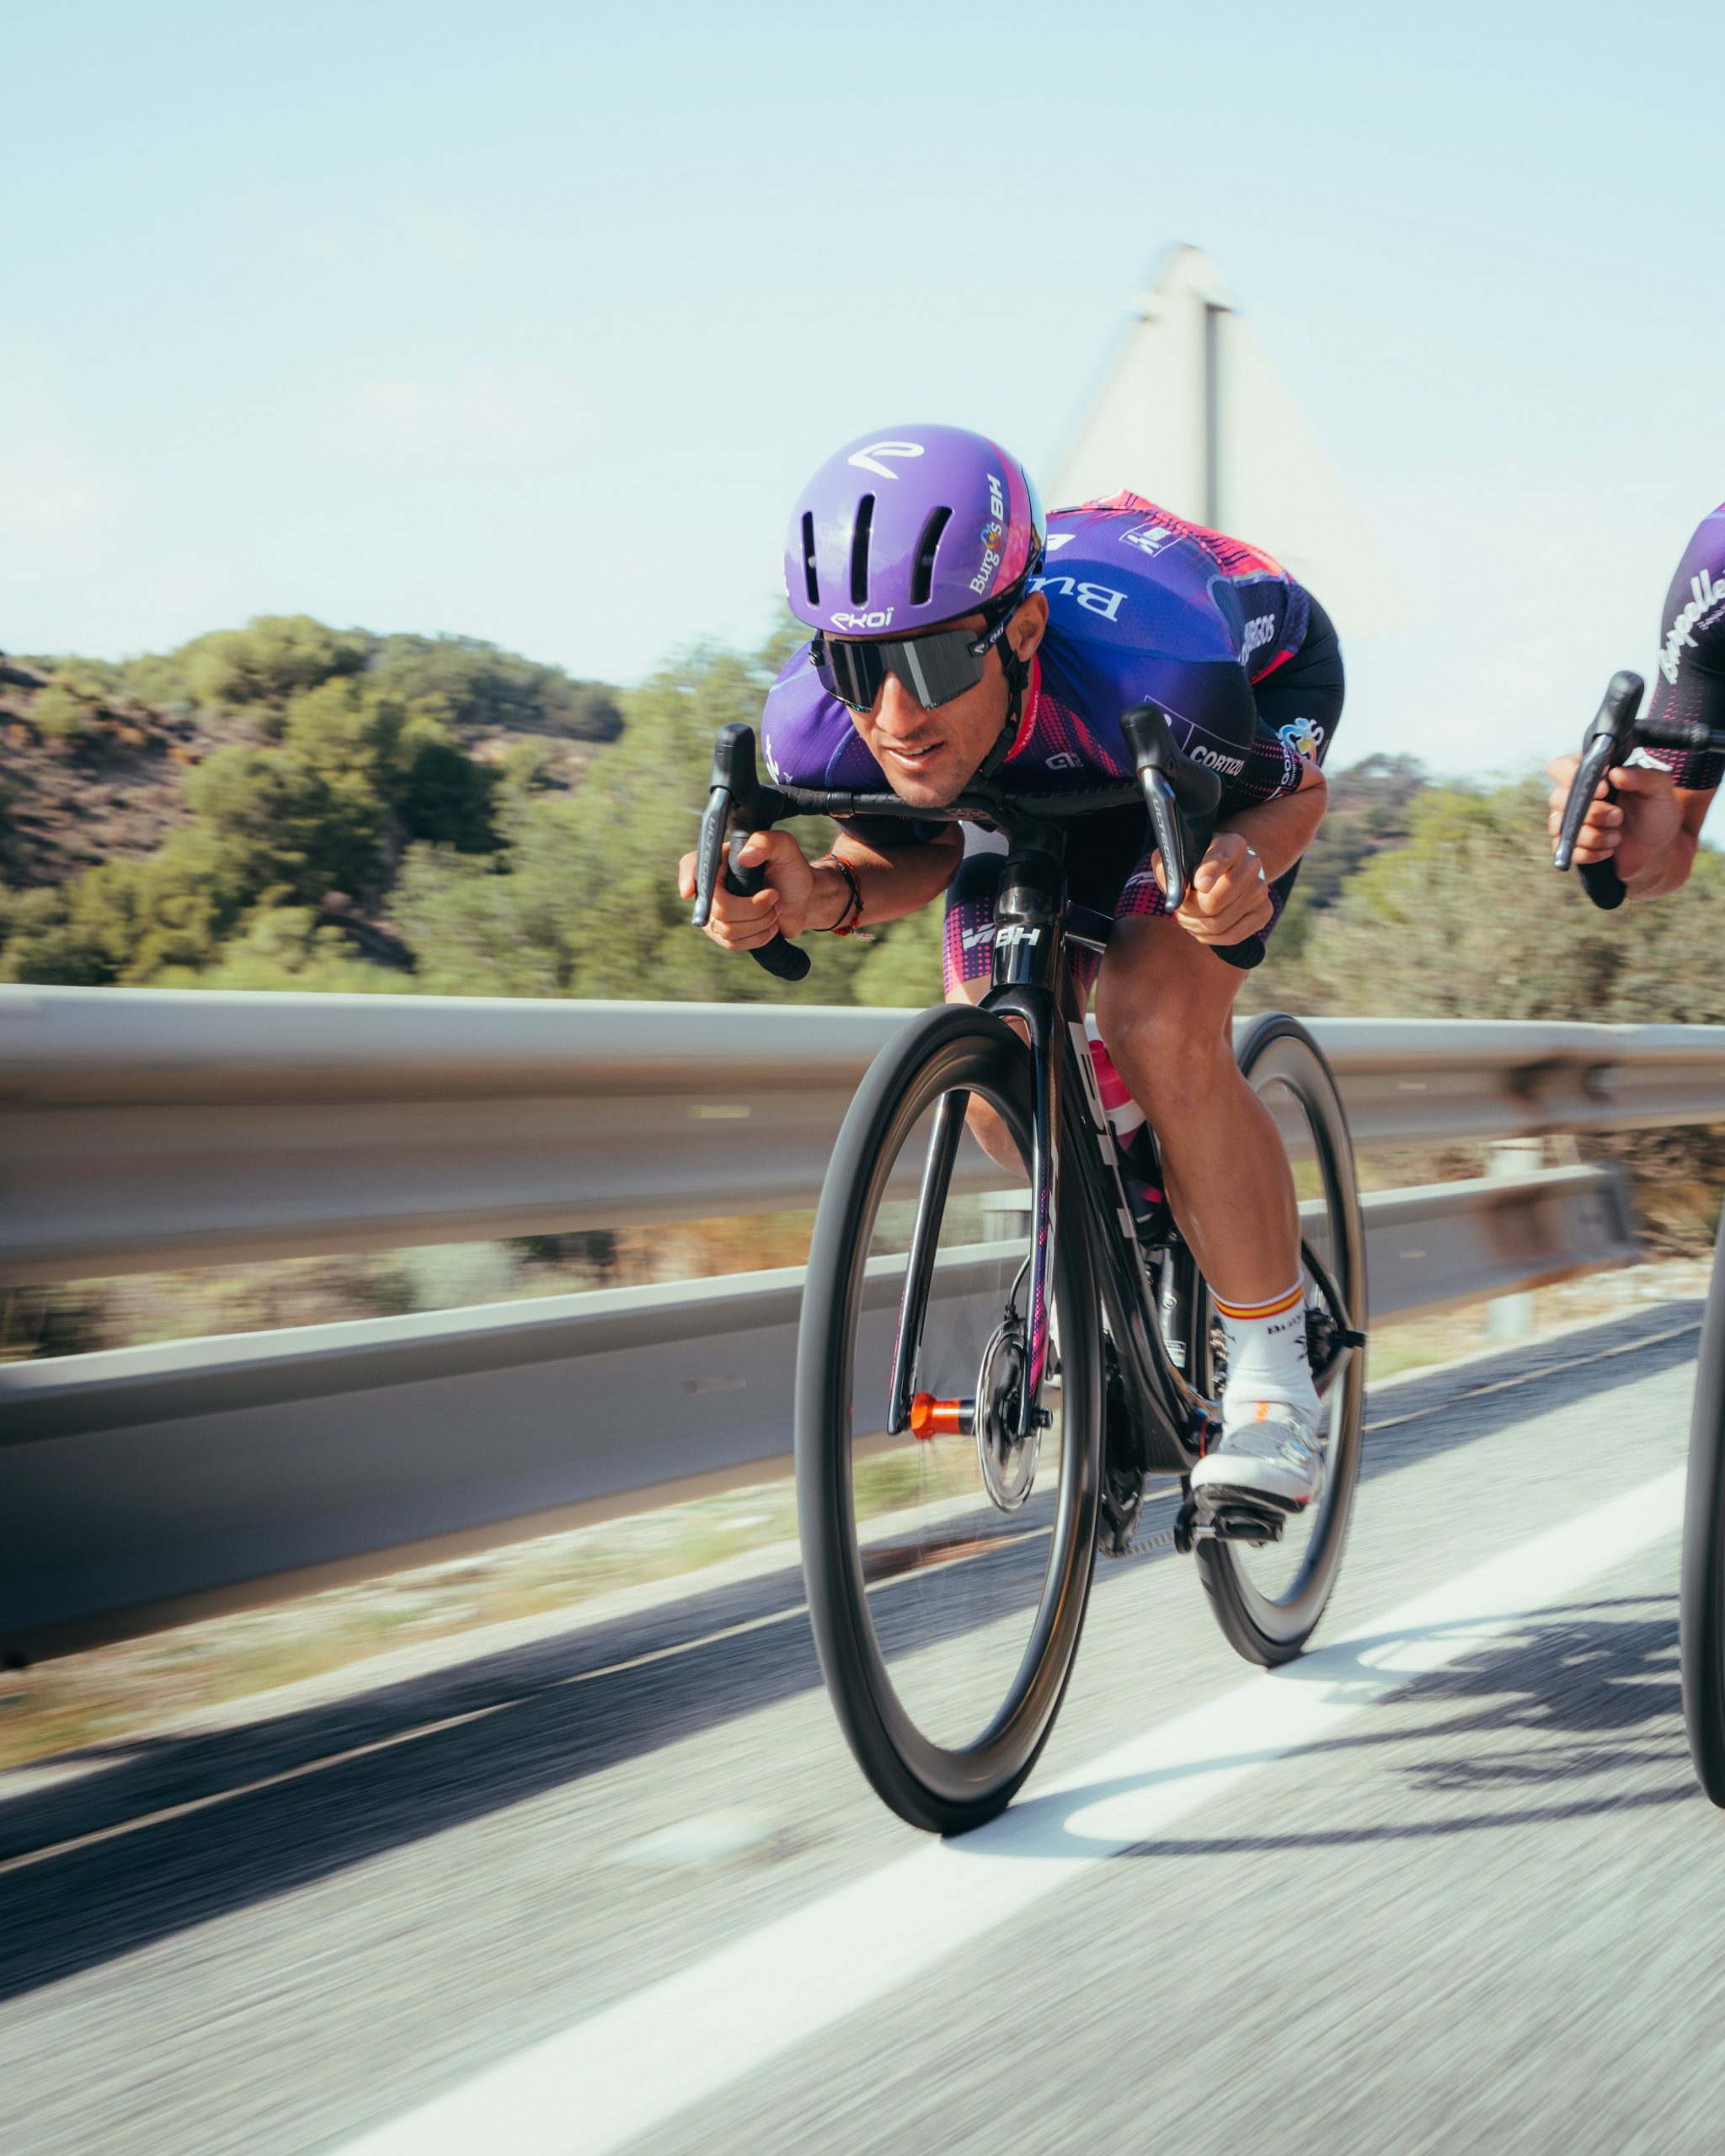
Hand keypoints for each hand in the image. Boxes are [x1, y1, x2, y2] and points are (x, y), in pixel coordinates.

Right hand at [677, 828, 822, 950]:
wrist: (804, 899)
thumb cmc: (791, 869)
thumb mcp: (785, 847)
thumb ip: (767, 842)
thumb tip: (744, 857)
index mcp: (721, 860)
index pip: (692, 865)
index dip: (686, 878)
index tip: (689, 892)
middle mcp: (714, 886)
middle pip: (717, 907)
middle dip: (752, 908)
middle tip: (773, 896)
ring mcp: (717, 911)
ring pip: (725, 929)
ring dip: (760, 922)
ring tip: (775, 909)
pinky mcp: (726, 933)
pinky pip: (731, 943)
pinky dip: (757, 938)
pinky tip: (770, 926)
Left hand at [1153, 830, 1274, 944]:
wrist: (1226, 871)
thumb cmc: (1195, 863)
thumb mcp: (1177, 856)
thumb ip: (1169, 867)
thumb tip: (1177, 894)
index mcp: (1231, 844)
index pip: (1221, 857)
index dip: (1210, 872)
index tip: (1199, 884)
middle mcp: (1251, 864)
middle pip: (1215, 901)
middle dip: (1189, 911)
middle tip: (1179, 909)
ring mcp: (1260, 889)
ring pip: (1220, 922)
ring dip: (1195, 926)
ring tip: (1187, 918)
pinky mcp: (1264, 911)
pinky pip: (1233, 936)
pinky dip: (1210, 938)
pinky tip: (1201, 929)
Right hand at [1546, 755, 1681, 882]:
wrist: (1657, 847)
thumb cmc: (1655, 812)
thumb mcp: (1659, 789)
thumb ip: (1643, 776)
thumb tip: (1616, 773)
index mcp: (1592, 775)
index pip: (1560, 767)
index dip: (1574, 777)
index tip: (1604, 790)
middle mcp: (1574, 796)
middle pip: (1559, 799)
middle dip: (1593, 812)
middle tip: (1618, 817)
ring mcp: (1569, 822)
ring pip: (1561, 827)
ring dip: (1593, 835)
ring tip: (1617, 837)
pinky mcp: (1571, 845)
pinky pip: (1567, 850)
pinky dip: (1590, 852)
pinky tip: (1609, 850)